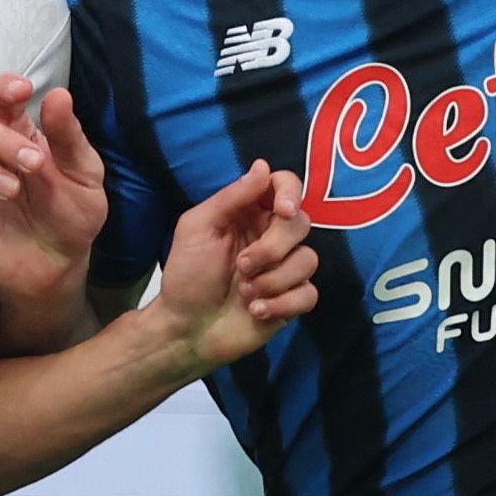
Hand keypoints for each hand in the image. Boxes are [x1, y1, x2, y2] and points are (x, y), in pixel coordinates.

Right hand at [0, 75, 110, 304]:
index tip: (22, 90)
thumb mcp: (83, 175)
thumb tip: (58, 95)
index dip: (4, 89)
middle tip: (34, 165)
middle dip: (3, 140)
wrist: (57, 267)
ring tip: (11, 189)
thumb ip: (69, 138)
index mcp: (18, 134)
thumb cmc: (71, 215)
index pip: (0, 99)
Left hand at [144, 161, 314, 374]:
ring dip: (273, 280)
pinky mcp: (292, 300)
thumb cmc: (187, 275)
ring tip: (244, 293)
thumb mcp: (198, 228)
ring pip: (308, 260)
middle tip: (243, 265)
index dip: (290, 193)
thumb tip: (263, 166)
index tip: (282, 211)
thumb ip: (232, 197)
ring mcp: (284, 269)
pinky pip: (309, 294)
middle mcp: (272, 236)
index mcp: (250, 213)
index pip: (285, 186)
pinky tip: (256, 311)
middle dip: (273, 247)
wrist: (186, 329)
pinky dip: (282, 304)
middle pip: (301, 223)